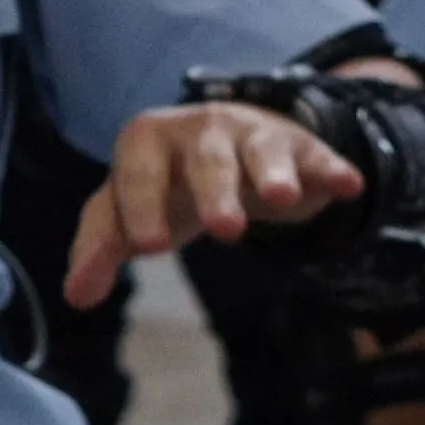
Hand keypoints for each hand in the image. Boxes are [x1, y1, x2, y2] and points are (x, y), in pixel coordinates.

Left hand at [54, 99, 356, 312]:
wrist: (230, 144)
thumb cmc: (170, 183)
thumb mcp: (133, 209)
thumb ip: (101, 246)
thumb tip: (76, 294)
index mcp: (149, 142)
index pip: (137, 170)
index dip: (140, 205)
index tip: (146, 249)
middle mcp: (201, 130)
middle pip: (205, 157)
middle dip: (214, 190)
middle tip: (223, 232)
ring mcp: (253, 134)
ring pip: (260, 149)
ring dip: (271, 173)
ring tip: (278, 199)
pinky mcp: (299, 148)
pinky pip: (317, 155)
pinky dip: (331, 169)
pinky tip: (347, 185)